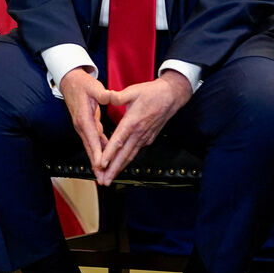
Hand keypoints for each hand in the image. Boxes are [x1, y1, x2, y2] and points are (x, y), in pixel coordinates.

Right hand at [59, 67, 111, 169]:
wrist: (70, 81)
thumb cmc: (82, 84)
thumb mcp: (93, 86)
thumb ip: (102, 93)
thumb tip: (110, 96)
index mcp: (83, 117)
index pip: (92, 137)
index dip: (97, 151)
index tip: (101, 164)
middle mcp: (81, 125)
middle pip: (90, 148)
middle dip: (96, 165)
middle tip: (102, 179)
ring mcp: (82, 127)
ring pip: (91, 148)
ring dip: (97, 162)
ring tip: (104, 176)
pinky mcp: (86, 126)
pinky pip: (93, 142)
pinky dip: (98, 153)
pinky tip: (105, 161)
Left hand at [95, 70, 192, 184]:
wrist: (171, 96)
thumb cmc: (152, 93)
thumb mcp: (133, 91)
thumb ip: (117, 96)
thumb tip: (105, 96)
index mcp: (133, 121)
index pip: (119, 140)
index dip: (109, 153)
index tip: (101, 164)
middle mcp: (139, 133)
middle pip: (124, 154)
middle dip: (113, 169)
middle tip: (103, 181)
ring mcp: (144, 137)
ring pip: (130, 156)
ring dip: (119, 168)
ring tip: (109, 179)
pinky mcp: (148, 138)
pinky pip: (135, 151)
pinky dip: (126, 160)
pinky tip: (120, 166)